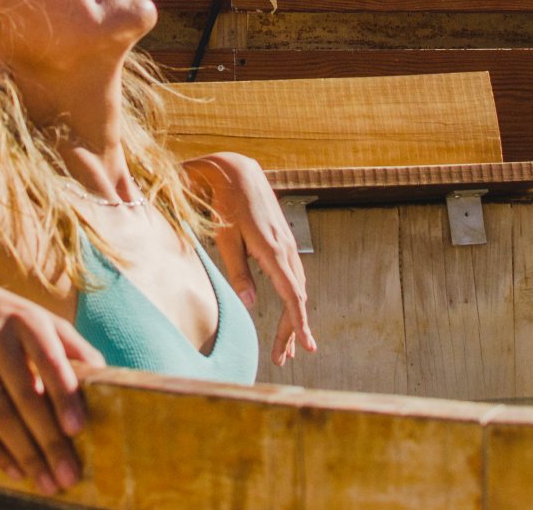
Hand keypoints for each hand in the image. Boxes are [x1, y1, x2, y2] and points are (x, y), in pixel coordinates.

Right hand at [0, 279, 104, 496]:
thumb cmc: (5, 314)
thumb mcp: (38, 316)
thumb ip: (71, 344)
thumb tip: (104, 375)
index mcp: (26, 321)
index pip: (50, 360)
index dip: (64, 396)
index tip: (77, 429)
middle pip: (25, 397)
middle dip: (49, 441)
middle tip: (68, 476)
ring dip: (24, 454)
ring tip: (46, 482)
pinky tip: (14, 470)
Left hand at [184, 152, 316, 366]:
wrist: (238, 172)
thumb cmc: (226, 205)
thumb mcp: (226, 238)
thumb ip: (237, 271)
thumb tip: (250, 304)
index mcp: (274, 252)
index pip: (292, 296)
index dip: (299, 324)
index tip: (307, 347)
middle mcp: (287, 251)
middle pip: (297, 299)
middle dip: (292, 331)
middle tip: (282, 359)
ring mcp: (288, 246)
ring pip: (297, 289)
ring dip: (292, 318)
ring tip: (286, 347)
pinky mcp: (284, 243)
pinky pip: (294, 277)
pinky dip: (293, 300)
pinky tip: (288, 313)